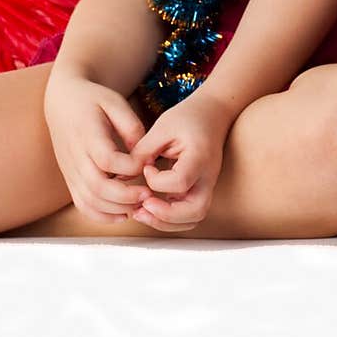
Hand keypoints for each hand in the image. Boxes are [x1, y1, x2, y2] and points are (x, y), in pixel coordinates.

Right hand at [43, 72, 150, 224]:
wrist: (61, 101)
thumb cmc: (92, 99)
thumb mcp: (115, 101)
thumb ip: (131, 126)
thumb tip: (143, 154)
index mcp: (87, 133)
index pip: (107, 159)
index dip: (130, 166)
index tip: (147, 164)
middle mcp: (75, 155)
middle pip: (97, 186)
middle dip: (126, 196)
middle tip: (148, 194)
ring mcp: (70, 170)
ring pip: (89, 200)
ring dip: (116, 209)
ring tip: (139, 204)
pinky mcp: (70, 179)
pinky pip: (82, 205)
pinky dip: (102, 215)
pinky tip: (123, 213)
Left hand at [129, 91, 233, 233]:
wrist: (212, 114)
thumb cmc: (188, 118)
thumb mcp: (162, 127)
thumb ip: (143, 150)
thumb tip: (124, 174)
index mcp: (199, 156)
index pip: (181, 181)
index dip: (157, 181)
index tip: (146, 168)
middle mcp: (208, 176)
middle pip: (195, 211)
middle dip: (165, 216)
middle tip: (141, 207)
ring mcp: (207, 186)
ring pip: (194, 219)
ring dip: (166, 222)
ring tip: (142, 212)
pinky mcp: (200, 191)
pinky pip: (189, 215)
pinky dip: (170, 218)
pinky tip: (151, 207)